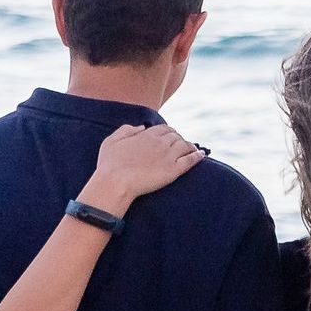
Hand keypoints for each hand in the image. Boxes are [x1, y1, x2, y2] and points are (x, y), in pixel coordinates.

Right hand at [82, 122, 205, 214]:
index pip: (164, 129)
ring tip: (192, 149)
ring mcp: (168, 156)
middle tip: (181, 144)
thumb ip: (126, 130)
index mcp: (146, 135)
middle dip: (179, 138)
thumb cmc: (109, 165)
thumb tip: (142, 126)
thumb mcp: (111, 141)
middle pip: (176, 136)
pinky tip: (201, 155)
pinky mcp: (173, 170)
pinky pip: (190, 160)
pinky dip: (197, 156)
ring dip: (189, 146)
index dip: (169, 132)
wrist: (115, 183)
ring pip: (185, 145)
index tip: (170, 136)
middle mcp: (159, 143)